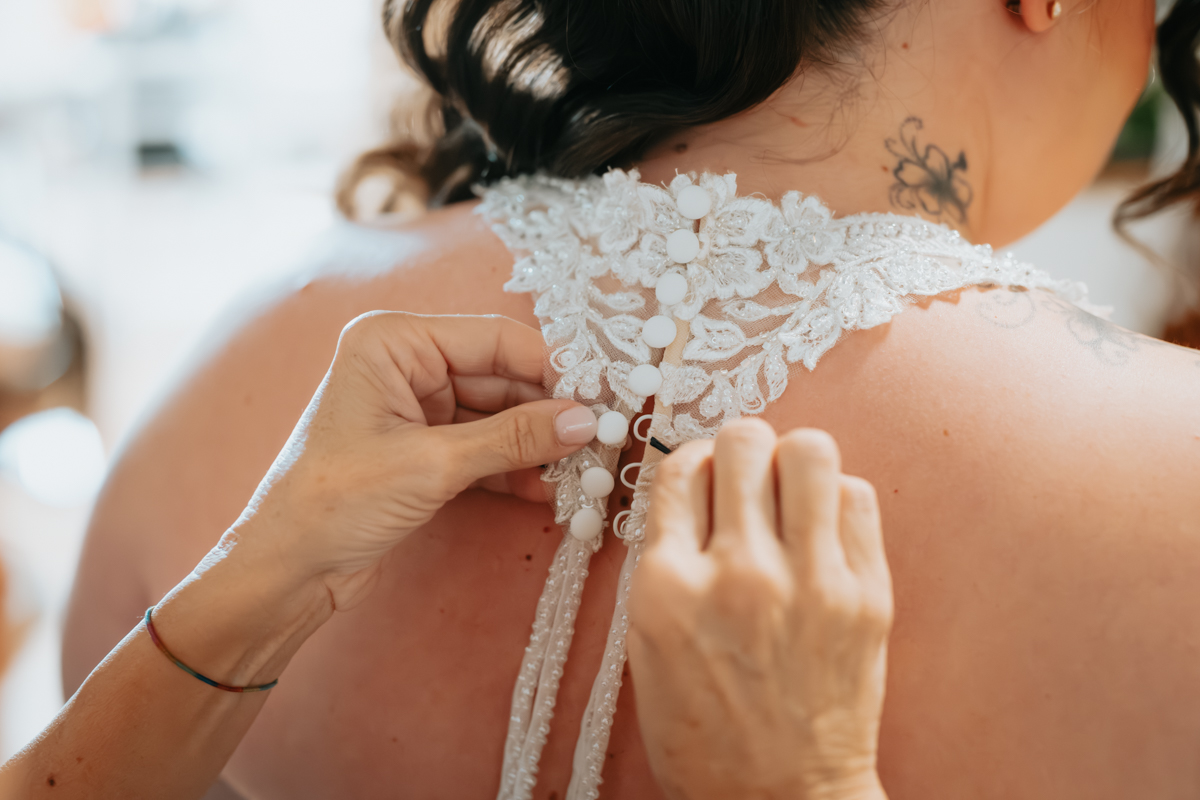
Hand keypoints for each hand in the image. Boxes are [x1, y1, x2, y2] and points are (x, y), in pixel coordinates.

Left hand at [222, 312, 596, 610]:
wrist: (287, 571)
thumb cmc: (336, 502)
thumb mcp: (432, 465)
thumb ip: (513, 438)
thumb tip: (585, 421)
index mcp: (394, 342)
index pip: (493, 339)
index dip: (551, 368)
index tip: (600, 397)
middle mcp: (405, 364)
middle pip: (501, 377)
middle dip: (548, 412)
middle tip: (598, 441)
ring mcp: (415, 408)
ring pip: (497, 415)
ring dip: (536, 445)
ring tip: (579, 472)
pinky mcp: (423, 449)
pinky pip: (483, 446)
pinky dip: (513, 467)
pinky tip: (547, 491)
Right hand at [628, 420, 891, 799]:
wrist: (782, 799)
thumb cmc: (705, 732)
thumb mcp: (648, 643)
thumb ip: (665, 556)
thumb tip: (696, 482)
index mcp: (667, 587)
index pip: (681, 466)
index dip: (694, 460)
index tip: (705, 474)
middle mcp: (736, 574)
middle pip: (742, 441)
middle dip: (741, 449)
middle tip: (749, 477)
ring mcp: (808, 582)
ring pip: (808, 450)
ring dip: (793, 460)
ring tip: (791, 492)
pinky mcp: (866, 596)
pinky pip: (857, 495)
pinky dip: (836, 499)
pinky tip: (823, 530)